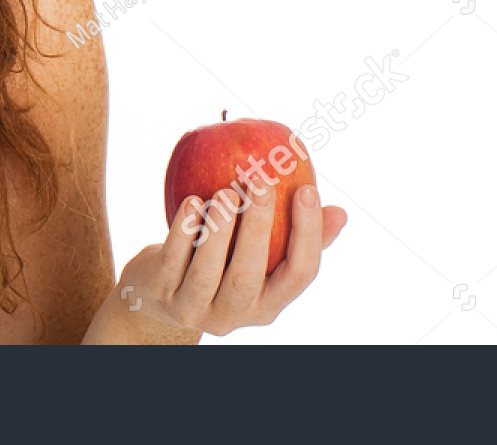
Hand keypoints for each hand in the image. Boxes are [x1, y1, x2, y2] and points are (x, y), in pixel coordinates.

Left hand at [113, 184, 345, 339]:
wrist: (157, 294)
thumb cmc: (221, 262)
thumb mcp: (258, 256)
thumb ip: (295, 236)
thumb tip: (339, 212)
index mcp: (269, 303)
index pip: (300, 274)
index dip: (308, 233)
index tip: (307, 188)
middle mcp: (235, 313)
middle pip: (250, 275)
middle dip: (258, 228)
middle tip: (261, 183)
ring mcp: (196, 308)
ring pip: (208, 273)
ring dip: (219, 230)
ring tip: (227, 192)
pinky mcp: (162, 294)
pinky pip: (173, 261)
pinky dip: (182, 231)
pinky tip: (192, 201)